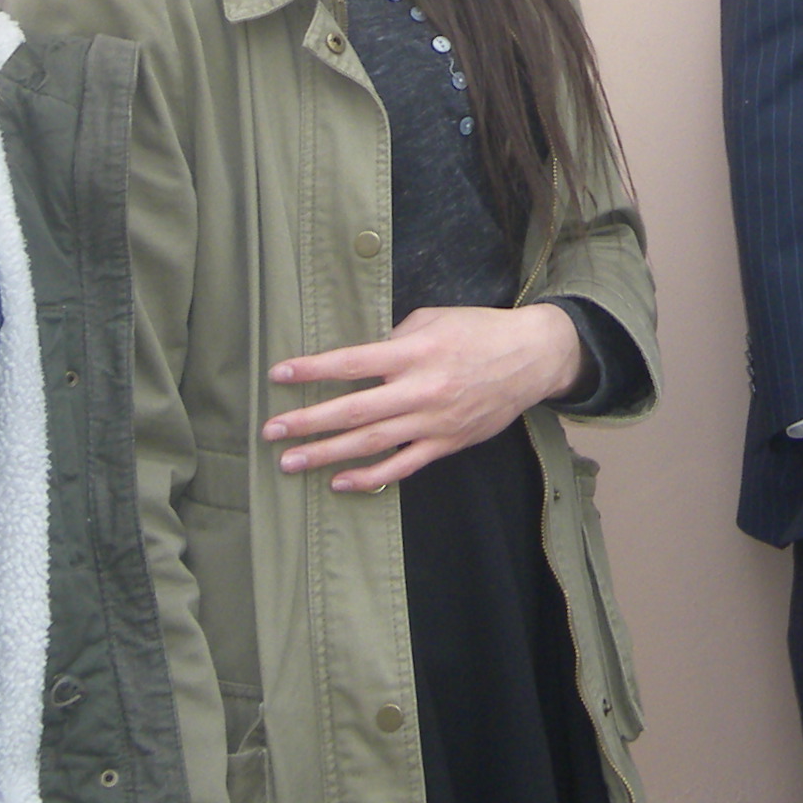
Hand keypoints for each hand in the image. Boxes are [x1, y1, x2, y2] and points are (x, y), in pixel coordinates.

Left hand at [264, 304, 577, 489]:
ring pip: (372, 443)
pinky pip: (403, 466)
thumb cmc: (479, 331)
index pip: (353, 362)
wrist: (531, 358)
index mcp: (416, 352)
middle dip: (308, 422)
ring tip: (291, 462)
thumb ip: (395, 339)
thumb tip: (359, 360)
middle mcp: (421, 389)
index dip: (313, 370)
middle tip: (271, 431)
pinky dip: (371, 477)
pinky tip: (340, 482)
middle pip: (354, 410)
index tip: (279, 375)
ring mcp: (434, 421)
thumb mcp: (435, 320)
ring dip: (327, 454)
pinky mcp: (447, 443)